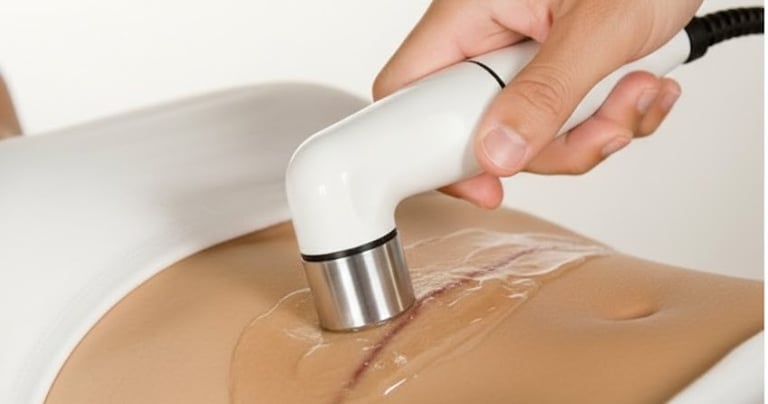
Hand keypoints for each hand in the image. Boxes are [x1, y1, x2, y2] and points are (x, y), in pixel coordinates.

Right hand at [373, 0, 701, 207]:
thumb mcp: (598, 27)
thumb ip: (546, 93)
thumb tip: (498, 152)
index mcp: (470, 13)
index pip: (409, 92)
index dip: (432, 148)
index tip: (484, 181)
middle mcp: (489, 38)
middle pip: (482, 128)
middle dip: (550, 143)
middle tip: (599, 124)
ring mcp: (523, 58)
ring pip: (531, 135)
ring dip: (593, 129)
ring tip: (636, 87)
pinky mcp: (557, 72)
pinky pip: (566, 123)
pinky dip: (610, 117)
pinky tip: (640, 82)